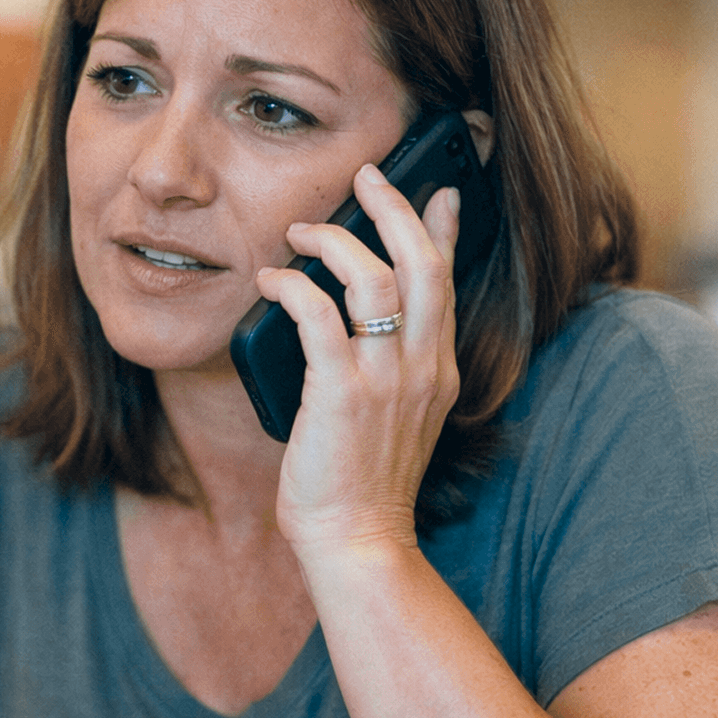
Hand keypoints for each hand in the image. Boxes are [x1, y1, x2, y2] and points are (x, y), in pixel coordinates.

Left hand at [253, 166, 461, 563]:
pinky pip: (317, 316)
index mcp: (436, 370)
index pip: (446, 282)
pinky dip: (291, 287)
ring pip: (372, 277)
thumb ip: (391, 365)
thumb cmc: (361, 483)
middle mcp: (419, 367)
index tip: (437, 191)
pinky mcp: (340, 392)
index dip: (442, 229)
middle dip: (394, 207)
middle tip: (366, 176)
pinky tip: (271, 281)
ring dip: (333, 241)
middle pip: (421, 262)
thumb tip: (361, 318)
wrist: (358, 542)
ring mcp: (384, 379)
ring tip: (301, 233)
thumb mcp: (395, 417)